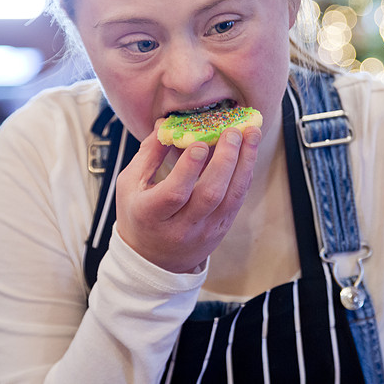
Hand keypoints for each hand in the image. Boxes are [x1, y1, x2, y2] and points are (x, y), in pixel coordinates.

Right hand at [115, 121, 261, 272]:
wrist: (154, 260)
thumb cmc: (139, 214)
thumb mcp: (131, 184)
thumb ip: (148, 154)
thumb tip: (166, 123)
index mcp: (151, 214)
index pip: (174, 194)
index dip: (188, 168)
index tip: (200, 143)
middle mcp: (180, 226)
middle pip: (209, 194)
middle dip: (225, 160)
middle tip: (232, 132)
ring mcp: (204, 230)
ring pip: (231, 197)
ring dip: (245, 164)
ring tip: (252, 135)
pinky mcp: (221, 228)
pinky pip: (237, 200)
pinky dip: (245, 174)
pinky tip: (249, 153)